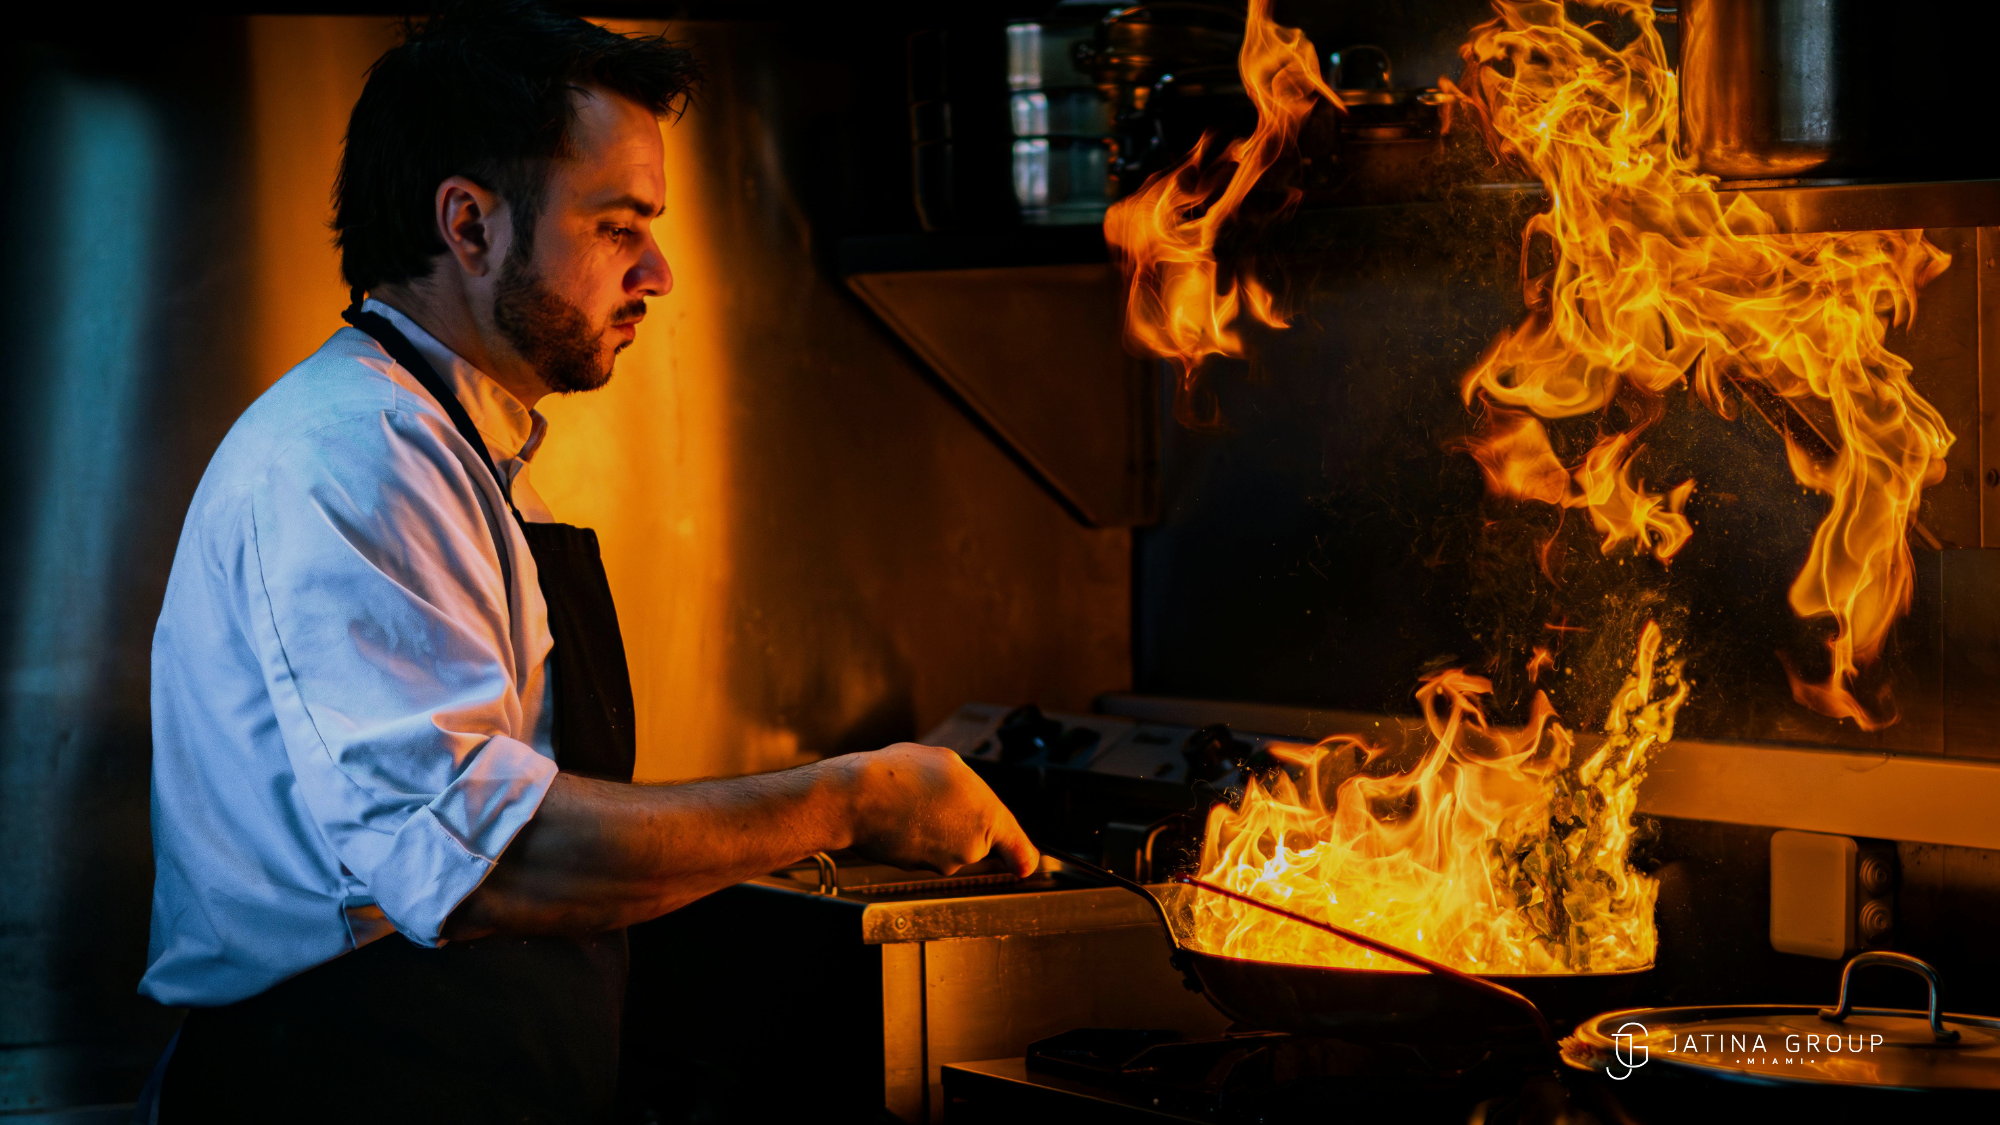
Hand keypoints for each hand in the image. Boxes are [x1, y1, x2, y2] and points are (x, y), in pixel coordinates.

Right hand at [825, 743, 1037, 876]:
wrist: (857, 798)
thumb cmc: (902, 775)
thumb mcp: (949, 762)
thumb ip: (976, 790)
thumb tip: (976, 805)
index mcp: (988, 817)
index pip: (1019, 849)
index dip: (1022, 857)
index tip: (1025, 865)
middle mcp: (971, 846)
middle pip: (977, 837)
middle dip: (961, 820)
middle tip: (937, 794)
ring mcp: (944, 861)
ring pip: (948, 843)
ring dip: (937, 825)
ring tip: (914, 800)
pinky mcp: (918, 868)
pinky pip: (926, 850)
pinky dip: (918, 835)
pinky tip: (902, 814)